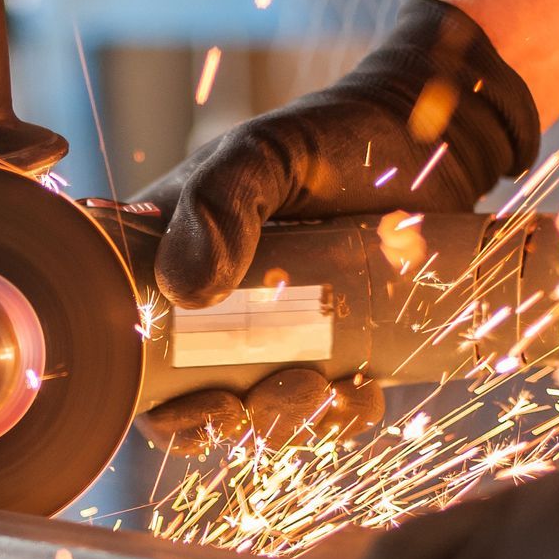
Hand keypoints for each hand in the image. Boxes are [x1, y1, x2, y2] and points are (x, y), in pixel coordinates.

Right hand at [130, 0, 540, 453]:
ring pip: (262, 414)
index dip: (160, 404)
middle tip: (266, 401)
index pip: (134, 354)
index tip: (206, 403)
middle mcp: (215, 311)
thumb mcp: (260, 154)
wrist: (424, 141)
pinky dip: (343, 415)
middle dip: (227, 422)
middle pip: (193, 403)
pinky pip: (329, 410)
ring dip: (289, 422)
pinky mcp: (335, 354)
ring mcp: (277, 338)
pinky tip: (363, 389)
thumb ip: (217, 202)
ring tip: (327, 389)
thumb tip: (185, 290)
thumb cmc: (326, 136)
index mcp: (171, 265)